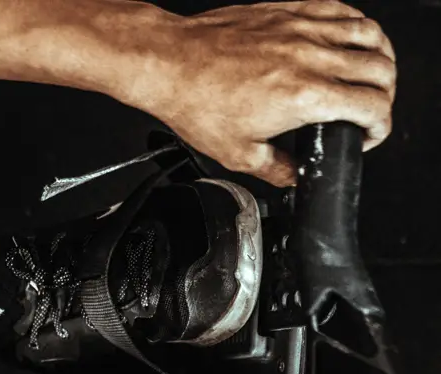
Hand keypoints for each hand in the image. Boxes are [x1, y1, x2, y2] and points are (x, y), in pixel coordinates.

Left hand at [147, 0, 395, 186]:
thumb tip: (295, 176)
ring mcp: (302, 29)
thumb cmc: (197, 103)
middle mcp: (310, 58)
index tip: (367, 136)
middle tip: (369, 113)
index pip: (372, 107)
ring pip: (370, 35)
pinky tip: (351, 40)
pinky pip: (342, 10)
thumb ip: (277, 169)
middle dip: (385, 97)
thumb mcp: (239, 155)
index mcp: (304, 97)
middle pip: (381, 70)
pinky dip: (358, 27)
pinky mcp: (289, 11)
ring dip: (381, 60)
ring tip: (372, 78)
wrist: (170, 64)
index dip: (380, 127)